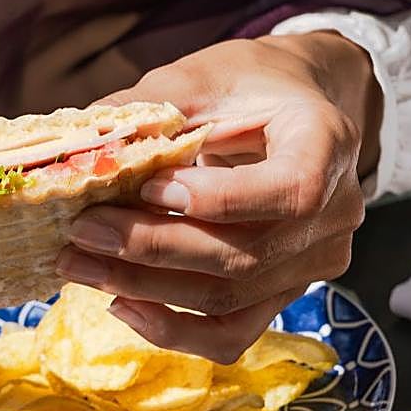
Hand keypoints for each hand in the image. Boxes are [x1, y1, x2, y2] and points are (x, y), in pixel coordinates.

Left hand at [58, 33, 379, 361]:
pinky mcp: (283, 294)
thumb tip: (77, 144)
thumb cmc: (249, 86)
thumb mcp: (204, 77)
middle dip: (149, 249)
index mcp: (327, 145)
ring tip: (79, 266)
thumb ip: (149, 108)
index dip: (214, 198)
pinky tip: (121, 304)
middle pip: (242, 257)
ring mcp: (312, 264)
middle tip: (81, 232)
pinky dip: (172, 330)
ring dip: (144, 289)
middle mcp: (333, 215)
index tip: (145, 187)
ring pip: (228, 299)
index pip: (288, 191)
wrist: (295, 109)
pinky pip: (232, 333)